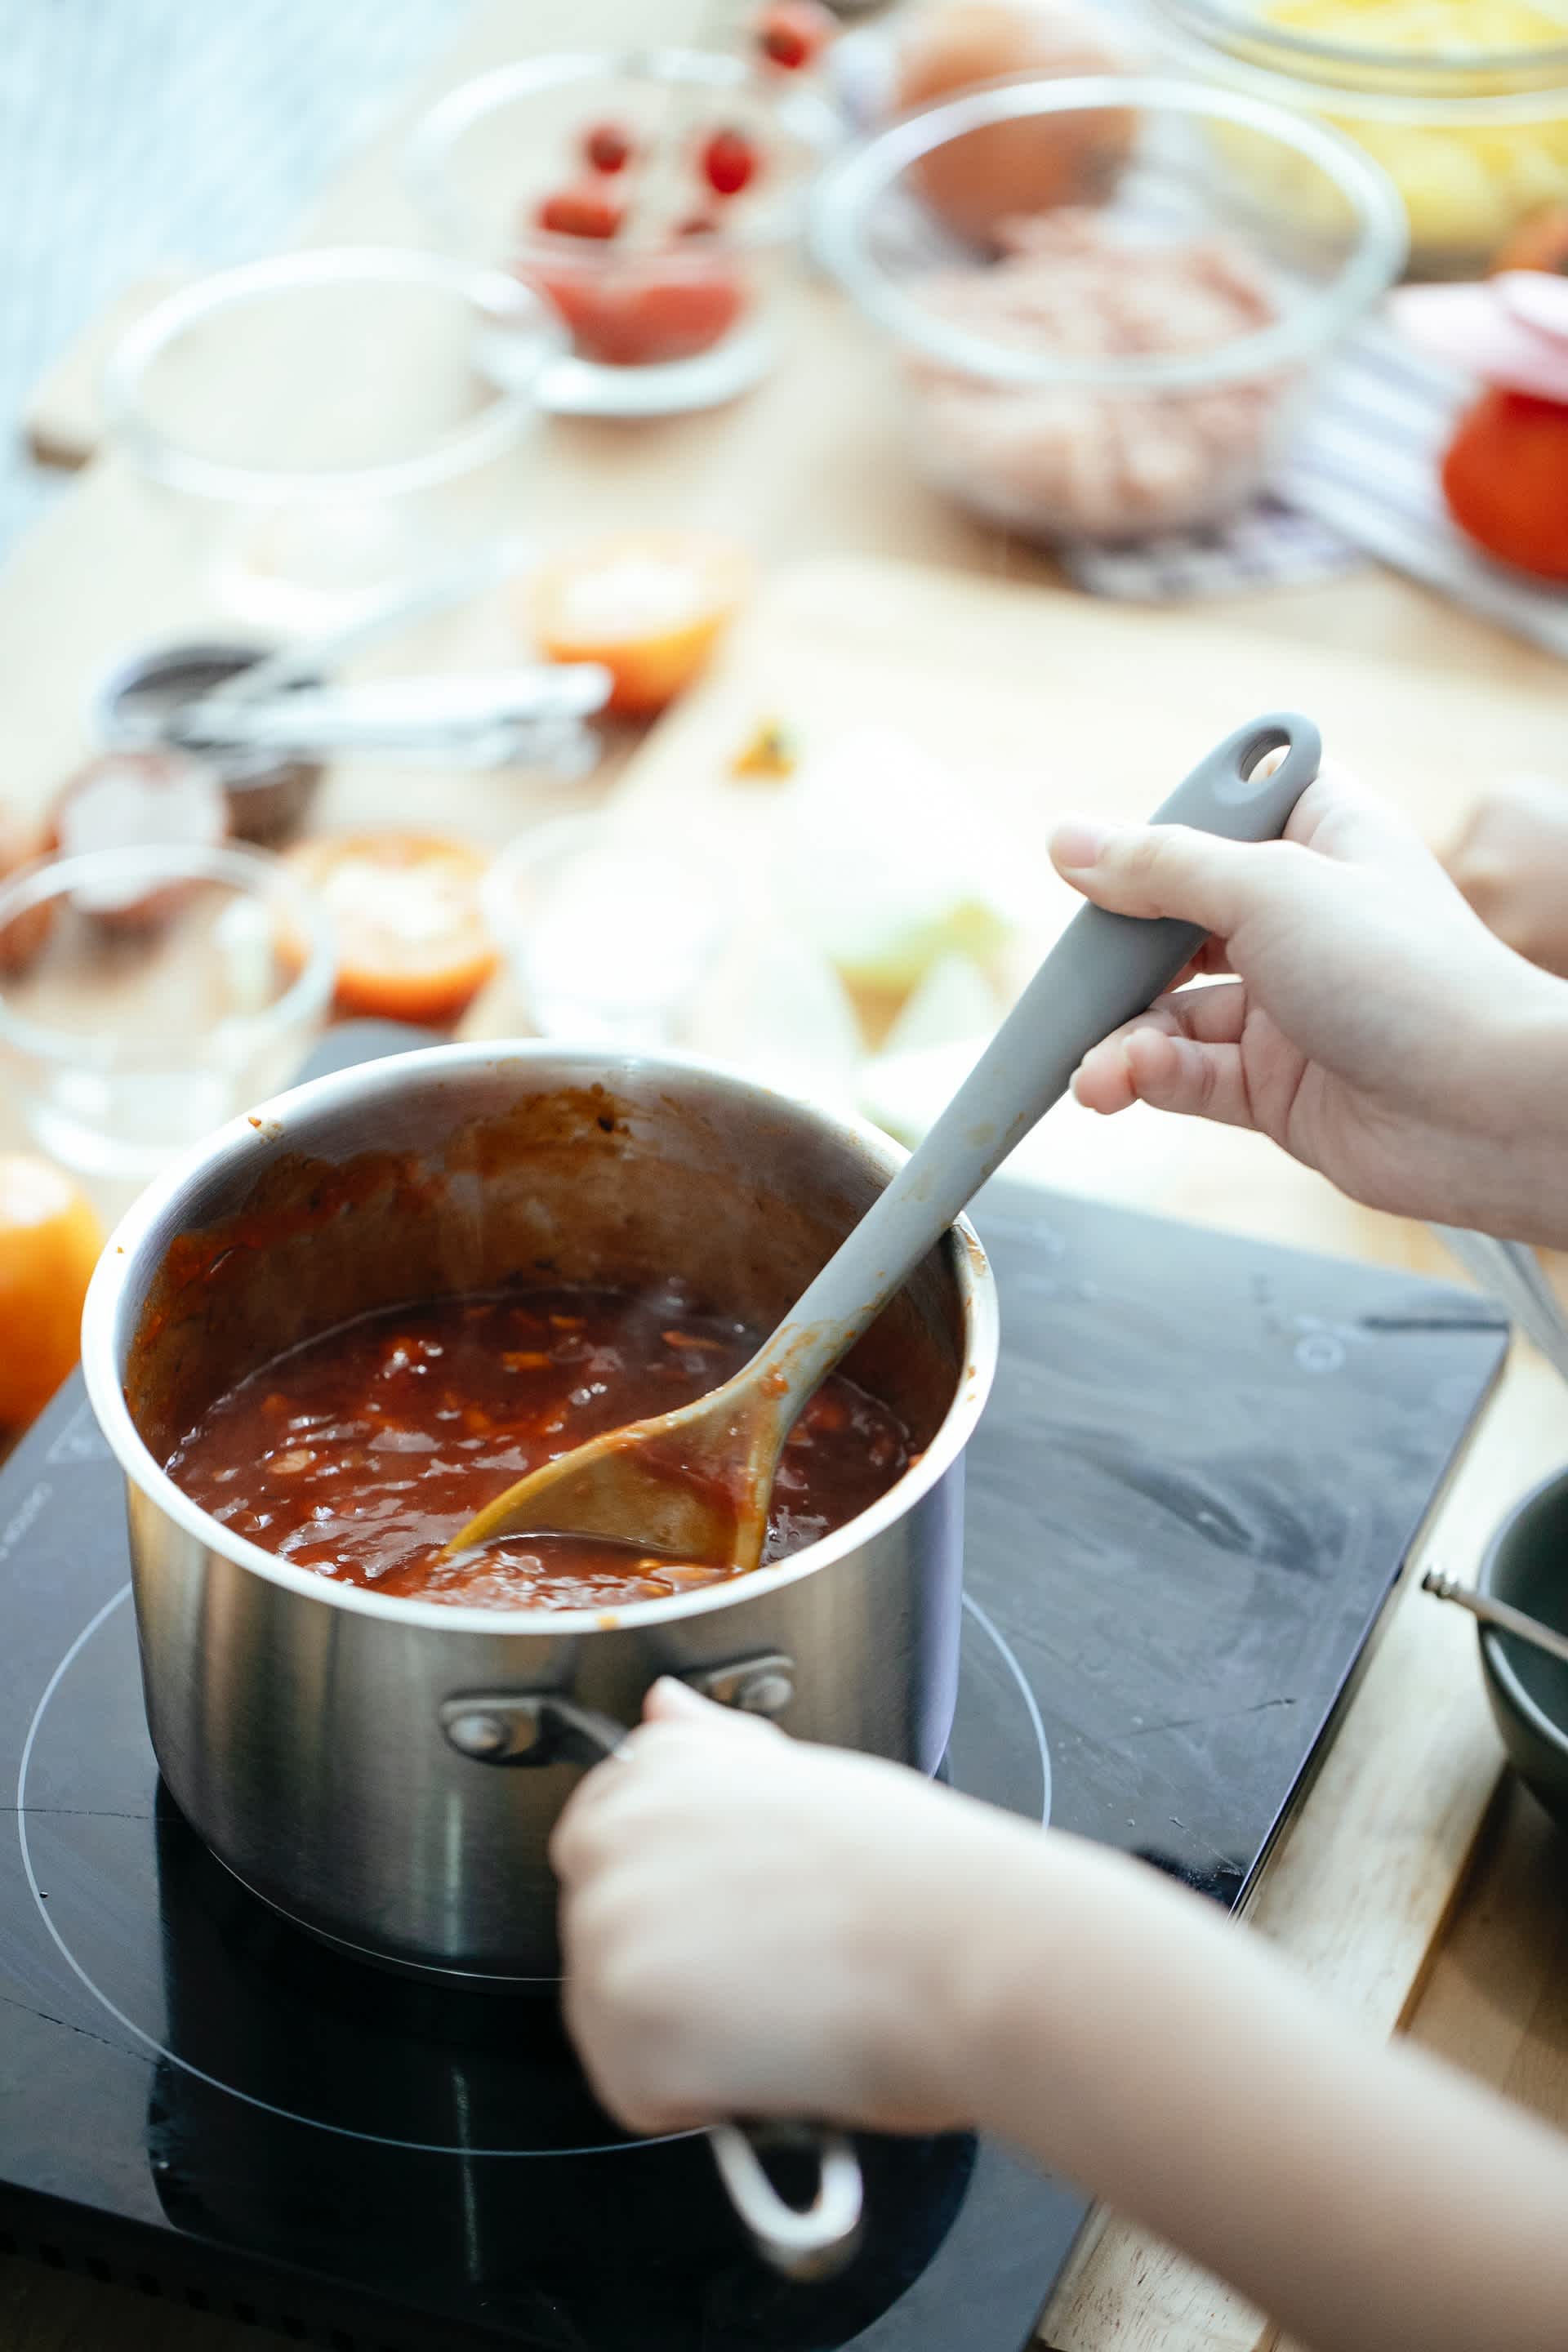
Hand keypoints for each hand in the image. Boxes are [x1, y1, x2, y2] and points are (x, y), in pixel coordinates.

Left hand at [551, 1680, 1021, 2135]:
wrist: (964, 1950)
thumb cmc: (911, 1873)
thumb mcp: (802, 1774)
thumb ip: (712, 1749)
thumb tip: (661, 1706)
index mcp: (652, 1771)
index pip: (604, 1842)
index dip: (675, 1893)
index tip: (733, 1914)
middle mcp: (610, 1844)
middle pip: (605, 1935)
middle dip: (675, 1965)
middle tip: (776, 1965)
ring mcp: (607, 1944)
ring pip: (615, 2019)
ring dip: (686, 2036)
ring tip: (784, 2007)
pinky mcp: (623, 2043)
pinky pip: (639, 2094)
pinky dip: (698, 2100)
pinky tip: (770, 2056)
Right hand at [1049, 762, 1567, 1244]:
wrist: (1484, 1108)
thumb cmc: (1403, 973)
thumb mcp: (1267, 889)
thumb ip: (1160, 868)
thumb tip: (1067, 841)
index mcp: (1320, 838)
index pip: (1223, 815)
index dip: (1161, 834)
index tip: (1095, 861)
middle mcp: (1302, 918)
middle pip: (1176, 921)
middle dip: (1117, 956)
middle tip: (1072, 979)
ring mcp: (1290, 1006)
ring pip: (1172, 1010)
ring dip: (1122, 1037)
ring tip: (1093, 1070)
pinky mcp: (1278, 1087)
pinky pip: (1190, 1074)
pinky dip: (1150, 1078)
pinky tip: (1125, 1083)